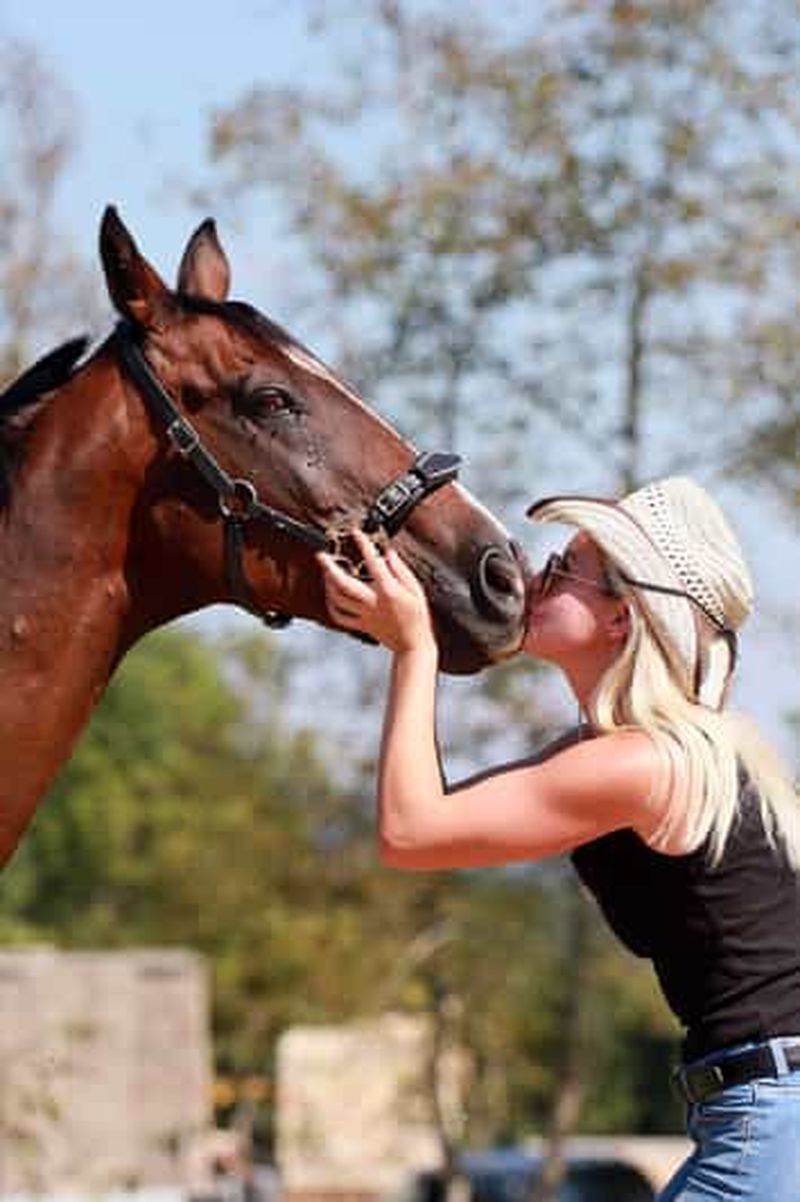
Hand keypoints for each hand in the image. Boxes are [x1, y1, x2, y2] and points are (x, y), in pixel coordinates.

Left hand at [317, 530, 436, 655]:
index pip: (373, 563)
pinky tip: (330, 595)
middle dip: (329, 568)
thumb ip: (401, 570)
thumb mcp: (416, 589)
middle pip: (344, 584)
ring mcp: (364, 615)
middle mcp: (373, 602)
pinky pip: (339, 616)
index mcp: (389, 591)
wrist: (413, 645)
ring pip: (338, 599)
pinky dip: (331, 605)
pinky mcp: (360, 625)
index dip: (364, 545)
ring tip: (325, 572)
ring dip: (328, 584)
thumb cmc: (417, 617)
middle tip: (321, 555)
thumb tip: (387, 553)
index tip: (356, 533)